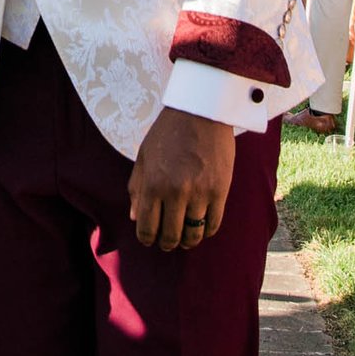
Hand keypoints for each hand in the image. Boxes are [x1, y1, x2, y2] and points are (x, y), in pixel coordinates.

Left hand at [129, 105, 234, 251]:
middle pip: (170, 236)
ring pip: (193, 234)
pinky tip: (202, 229)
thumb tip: (134, 218)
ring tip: (185, 239)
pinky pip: (213, 224)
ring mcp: (199, 193)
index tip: (149, 239)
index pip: (146, 228)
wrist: (201, 111)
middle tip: (167, 242)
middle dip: (167, 243)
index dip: (146, 238)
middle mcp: (175, 192)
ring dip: (188, 241)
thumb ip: (137, 188)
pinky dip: (206, 232)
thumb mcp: (144, 156)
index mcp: (152, 184)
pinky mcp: (220, 190)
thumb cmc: (168, 132)